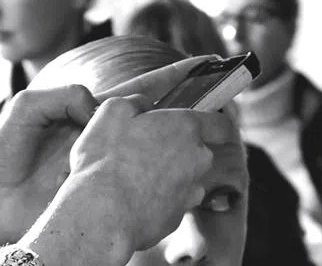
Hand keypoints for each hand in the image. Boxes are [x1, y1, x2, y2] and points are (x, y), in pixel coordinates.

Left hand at [0, 55, 220, 235]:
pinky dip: (161, 181)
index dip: (171, 80)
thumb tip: (93, 106)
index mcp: (86, 113)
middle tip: (223, 100)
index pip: (138, 92)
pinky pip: (135, 184)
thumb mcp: (26, 108)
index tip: (204, 65)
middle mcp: (100, 138)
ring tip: (214, 137)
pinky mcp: (95, 191)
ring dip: (182, 145)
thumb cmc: (1, 151)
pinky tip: (183, 179)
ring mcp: (101, 166)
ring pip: (150, 152)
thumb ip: (63, 96)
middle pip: (154, 120)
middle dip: (189, 111)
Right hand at [66, 95, 239, 253]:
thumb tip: (145, 106)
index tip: (199, 124)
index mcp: (187, 128)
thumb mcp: (114, 110)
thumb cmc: (106, 159)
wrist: (101, 216)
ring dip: (166, 176)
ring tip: (131, 178)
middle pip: (198, 151)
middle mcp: (198, 160)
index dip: (212, 122)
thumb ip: (138, 102)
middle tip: (143, 151)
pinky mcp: (177, 218)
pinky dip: (156, 200)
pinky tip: (130, 199)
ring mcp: (190, 192)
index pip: (220, 124)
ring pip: (184, 178)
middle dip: (177, 150)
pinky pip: (170, 202)